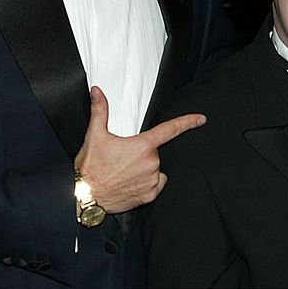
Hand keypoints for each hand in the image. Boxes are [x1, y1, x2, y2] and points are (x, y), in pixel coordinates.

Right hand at [74, 86, 205, 212]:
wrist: (87, 196)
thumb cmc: (91, 167)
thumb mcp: (94, 135)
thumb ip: (100, 110)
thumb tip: (97, 91)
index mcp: (142, 146)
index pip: (170, 130)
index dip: (187, 122)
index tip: (200, 119)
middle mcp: (151, 163)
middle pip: (154, 151)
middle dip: (142, 152)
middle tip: (122, 157)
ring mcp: (151, 180)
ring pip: (155, 168)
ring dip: (144, 167)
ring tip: (123, 171)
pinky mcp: (150, 194)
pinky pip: (155, 183)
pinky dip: (147, 182)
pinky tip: (131, 182)